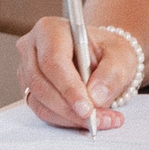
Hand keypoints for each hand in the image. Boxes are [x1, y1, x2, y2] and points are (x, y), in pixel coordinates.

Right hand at [16, 17, 137, 130]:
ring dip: (70, 117)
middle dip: (70, 108)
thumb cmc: (108, 51)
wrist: (103, 58)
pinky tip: (88, 120)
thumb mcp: (121, 56)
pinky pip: (43, 111)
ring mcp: (27, 70)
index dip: (69, 87)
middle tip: (97, 119)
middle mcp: (32, 48)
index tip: (87, 108)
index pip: (53, 61)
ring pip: (40, 101)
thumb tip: (95, 97)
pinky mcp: (30, 90)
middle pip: (41, 84)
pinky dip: (66, 120)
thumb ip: (111, 74)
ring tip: (101, 120)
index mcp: (50, 29)